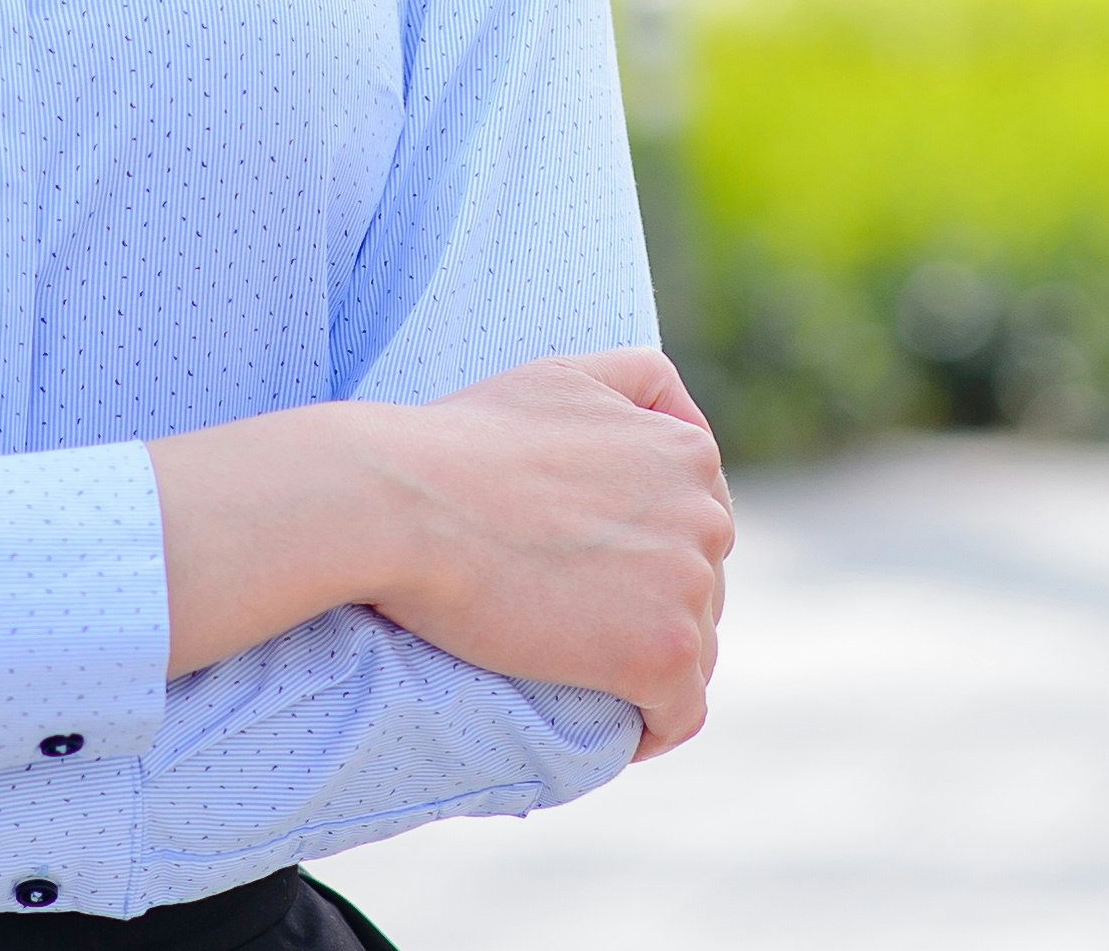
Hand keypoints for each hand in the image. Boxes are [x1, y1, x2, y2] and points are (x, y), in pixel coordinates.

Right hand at [364, 350, 732, 757]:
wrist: (401, 503)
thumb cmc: (461, 441)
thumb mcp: (564, 376)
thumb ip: (636, 384)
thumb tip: (674, 417)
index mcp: (688, 452)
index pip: (698, 523)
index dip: (652, 556)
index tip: (600, 580)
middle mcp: (707, 515)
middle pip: (703, 588)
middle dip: (653, 610)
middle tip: (576, 630)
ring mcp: (690, 587)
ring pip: (696, 651)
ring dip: (651, 670)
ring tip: (584, 681)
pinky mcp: (662, 653)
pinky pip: (682, 713)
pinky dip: (654, 728)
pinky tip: (613, 732)